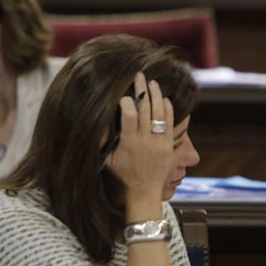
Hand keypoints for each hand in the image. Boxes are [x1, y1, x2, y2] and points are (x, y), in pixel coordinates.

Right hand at [105, 72, 173, 203]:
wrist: (144, 189)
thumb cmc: (123, 173)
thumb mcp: (107, 159)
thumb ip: (102, 140)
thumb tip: (94, 121)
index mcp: (128, 142)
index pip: (129, 116)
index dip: (127, 102)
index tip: (124, 95)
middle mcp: (145, 140)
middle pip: (145, 109)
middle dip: (142, 90)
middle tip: (139, 76)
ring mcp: (159, 142)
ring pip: (159, 113)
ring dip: (156, 95)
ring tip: (153, 82)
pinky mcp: (169, 145)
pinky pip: (171, 123)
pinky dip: (168, 109)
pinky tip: (164, 98)